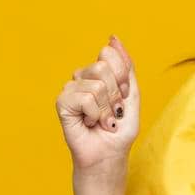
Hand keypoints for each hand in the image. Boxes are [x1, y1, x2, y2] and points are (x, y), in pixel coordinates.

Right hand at [56, 36, 140, 174]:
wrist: (109, 155)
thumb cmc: (119, 130)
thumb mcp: (132, 95)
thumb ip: (126, 67)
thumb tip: (113, 38)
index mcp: (100, 73)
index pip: (109, 54)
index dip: (122, 76)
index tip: (123, 96)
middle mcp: (83, 77)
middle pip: (103, 67)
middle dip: (116, 94)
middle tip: (113, 112)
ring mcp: (72, 89)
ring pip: (97, 85)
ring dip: (106, 109)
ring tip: (102, 121)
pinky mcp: (62, 102)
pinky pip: (85, 98)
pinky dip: (94, 114)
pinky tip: (90, 123)